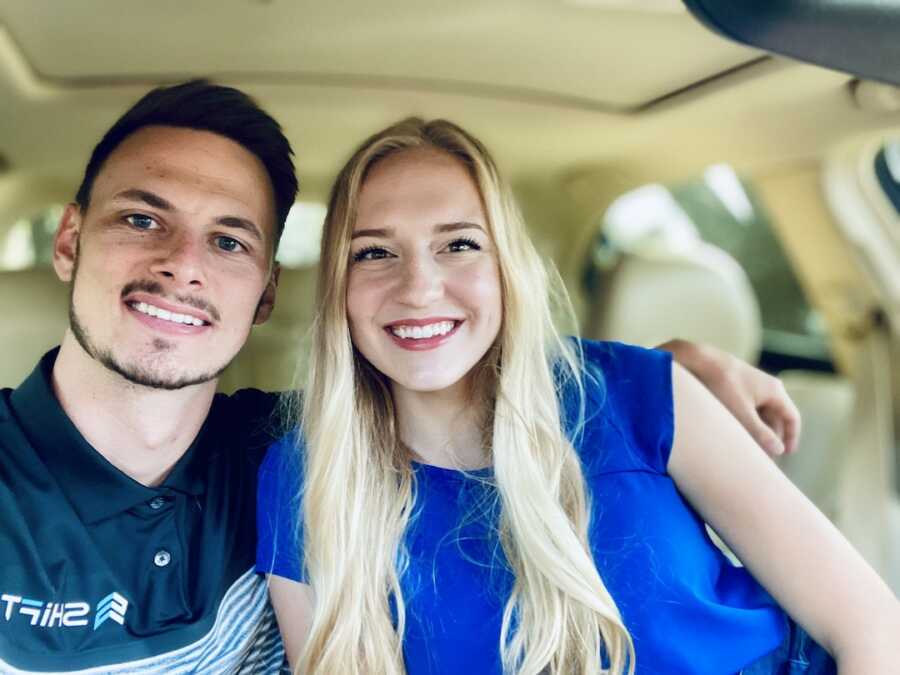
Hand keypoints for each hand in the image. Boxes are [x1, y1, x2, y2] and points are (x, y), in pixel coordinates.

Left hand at [657, 339, 800, 455]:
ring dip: (758, 430)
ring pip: (761, 413)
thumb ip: (760, 433)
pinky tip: (736, 433)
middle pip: (776, 417)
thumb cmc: (722, 385)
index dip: (791, 437)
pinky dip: (746, 421)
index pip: (792, 417)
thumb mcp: (741, 412)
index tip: (786, 454)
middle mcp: (767, 387)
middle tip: (763, 456)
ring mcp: (752, 385)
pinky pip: (748, 408)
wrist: (699, 360)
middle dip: (772, 437)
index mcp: (774, 391)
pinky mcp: (737, 386)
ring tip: (748, 448)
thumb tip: (779, 451)